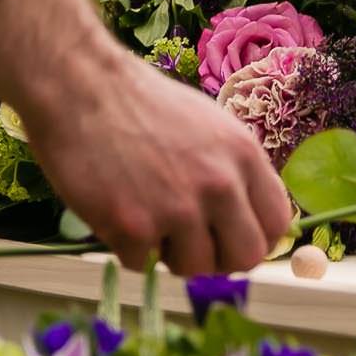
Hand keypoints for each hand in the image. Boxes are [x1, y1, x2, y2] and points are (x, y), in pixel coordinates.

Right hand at [0, 0, 293, 274]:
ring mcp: (177, 209)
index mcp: (243, 155)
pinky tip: (115, 211)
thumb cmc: (138, 103)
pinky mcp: (134, 227)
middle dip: (220, 259)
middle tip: (193, 245)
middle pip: (245, 258)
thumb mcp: (209, 125)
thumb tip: (248, 216)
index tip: (232, 237)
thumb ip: (234, 170)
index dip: (255, 236)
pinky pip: (143, 264)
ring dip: (172, 255)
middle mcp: (219, 184)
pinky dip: (128, 247)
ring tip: (149, 222)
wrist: (78, 86)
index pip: (276, 223)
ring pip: (195, 269)